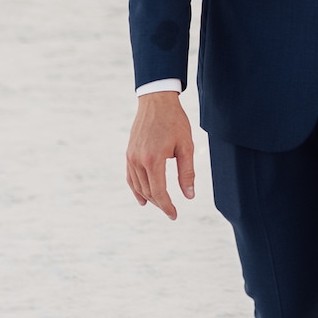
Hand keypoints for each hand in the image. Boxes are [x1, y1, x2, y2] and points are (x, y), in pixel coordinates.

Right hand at [126, 91, 194, 219]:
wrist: (156, 102)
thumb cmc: (175, 122)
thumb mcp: (186, 146)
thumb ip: (187, 172)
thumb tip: (189, 196)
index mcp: (153, 159)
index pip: (159, 191)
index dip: (166, 206)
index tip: (174, 215)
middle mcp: (138, 160)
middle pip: (148, 191)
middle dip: (159, 203)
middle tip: (171, 211)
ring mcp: (131, 157)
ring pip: (138, 186)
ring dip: (149, 198)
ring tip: (160, 205)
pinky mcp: (128, 153)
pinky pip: (130, 177)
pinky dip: (136, 189)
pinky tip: (142, 198)